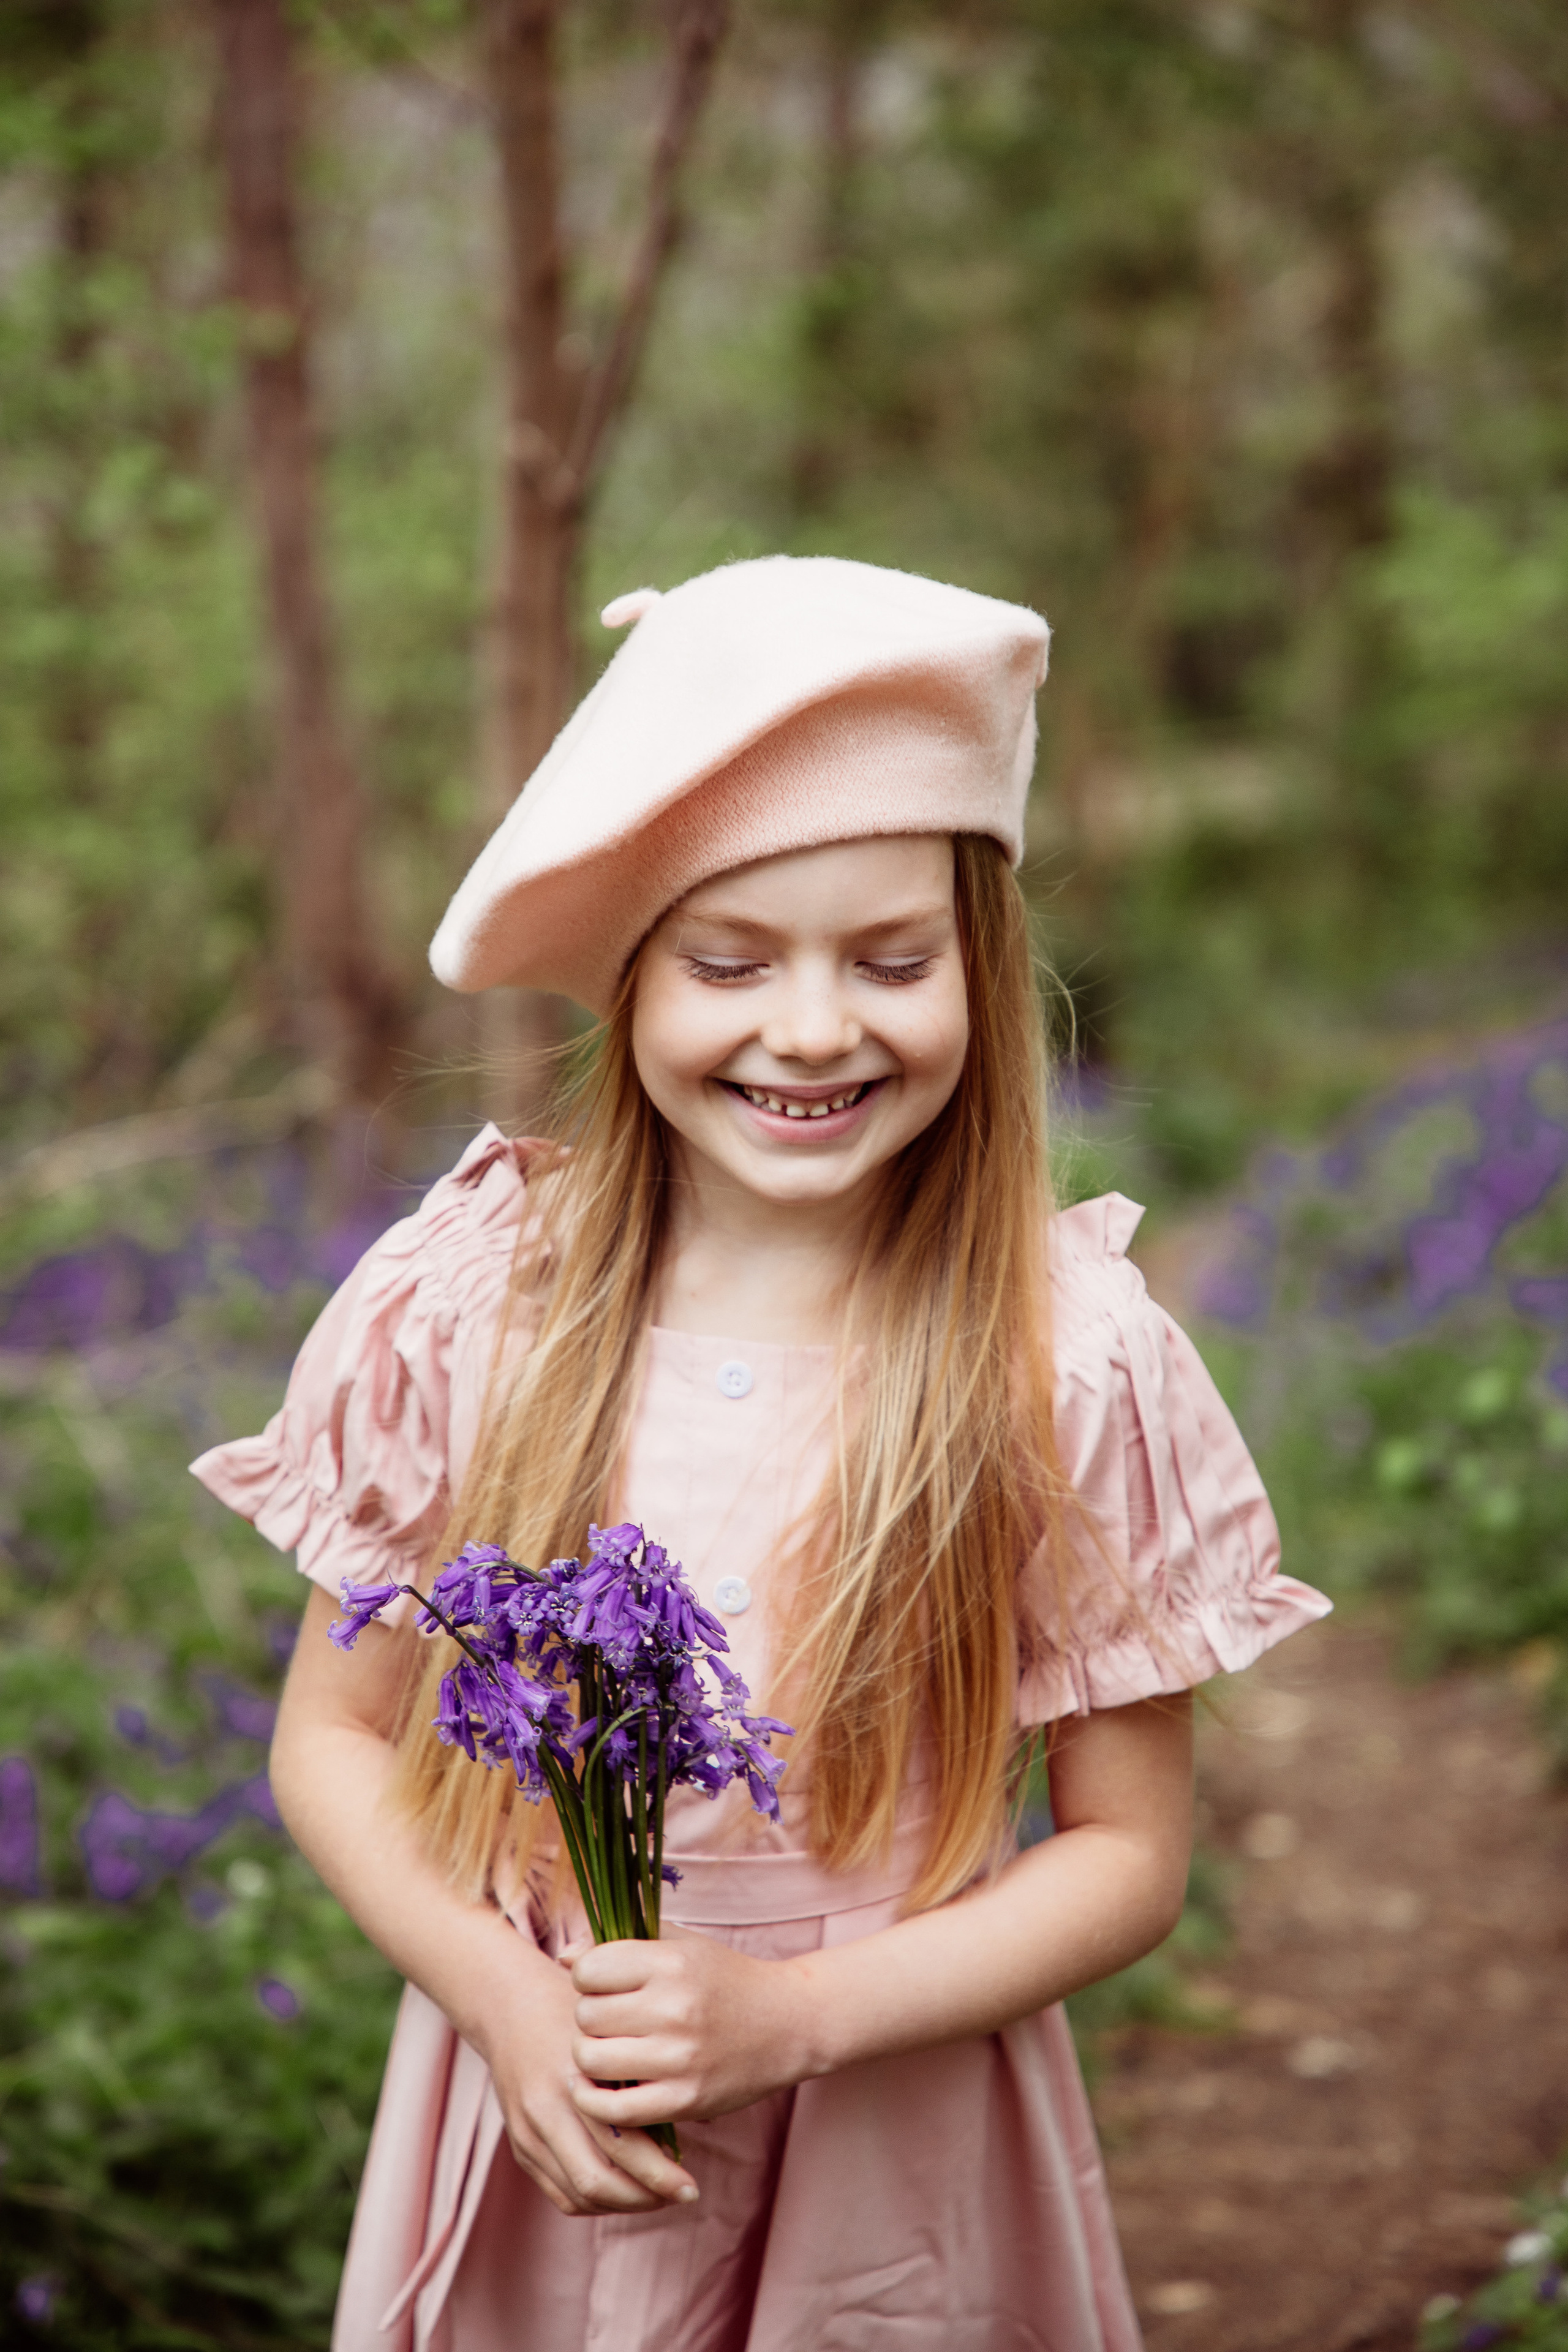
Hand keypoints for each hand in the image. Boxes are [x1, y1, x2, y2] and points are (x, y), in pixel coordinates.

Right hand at [473, 1944, 700, 2216]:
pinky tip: (623, 2190)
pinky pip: (559, 2192)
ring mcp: (528, 2132)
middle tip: (680, 2194)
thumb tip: (705, 2122)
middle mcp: (546, 2110)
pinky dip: (594, 2201)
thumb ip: (649, 2075)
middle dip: (644, 2199)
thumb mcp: (614, 2030)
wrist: (509, 2005)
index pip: (621, 2145)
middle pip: (596, 2181)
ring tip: (657, 2195)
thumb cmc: (573, 2012)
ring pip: (577, 2196)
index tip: (691, 2185)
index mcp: (574, 2078)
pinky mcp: (520, 2145)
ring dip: (621, 2205)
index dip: (659, 2175)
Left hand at [568, 1930, 811, 2131]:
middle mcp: (674, 2008)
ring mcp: (679, 2058)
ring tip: (611, 2050)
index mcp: (670, 1963)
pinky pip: (613, 2108)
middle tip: (611, 2022)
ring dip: (591, 2058)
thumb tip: (564, 1956)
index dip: (588, 1977)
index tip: (606, 1985)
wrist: (788, 2024)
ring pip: (590, 2060)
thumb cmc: (725, 1980)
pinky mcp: (684, 2100)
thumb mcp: (681, 1946)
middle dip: (590, 2018)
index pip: (588, 1970)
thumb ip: (621, 1943)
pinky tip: (606, 2087)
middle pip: (586, 2016)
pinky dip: (597, 2101)